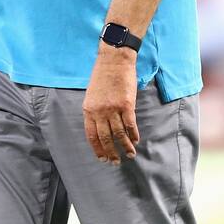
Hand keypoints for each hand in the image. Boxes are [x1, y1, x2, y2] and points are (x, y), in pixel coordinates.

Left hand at [82, 45, 139, 164]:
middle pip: (105, 138)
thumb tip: (100, 128)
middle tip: (116, 162)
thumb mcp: (91, 95)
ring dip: (125, 147)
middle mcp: (99, 111)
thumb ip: (94, 111)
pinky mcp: (127, 105)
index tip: (103, 158)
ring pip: (119, 134)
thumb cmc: (102, 76)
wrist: (113, 60)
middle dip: (111, 152)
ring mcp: (113, 108)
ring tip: (129, 155)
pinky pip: (130, 125)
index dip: (97, 149)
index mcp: (88, 109)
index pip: (91, 135)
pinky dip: (133, 135)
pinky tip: (136, 141)